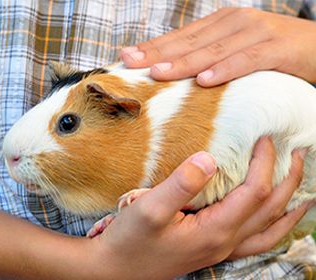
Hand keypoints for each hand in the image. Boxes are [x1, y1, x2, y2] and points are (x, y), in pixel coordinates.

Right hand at [87, 137, 311, 278]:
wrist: (117, 268)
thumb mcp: (149, 209)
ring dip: (289, 206)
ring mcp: (222, 249)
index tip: (265, 138)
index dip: (264, 162)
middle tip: (299, 153)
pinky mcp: (213, 248)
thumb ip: (181, 184)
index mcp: (214, 230)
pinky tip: (277, 219)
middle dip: (288, 179)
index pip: (254, 191)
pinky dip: (275, 227)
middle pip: (270, 209)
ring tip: (305, 189)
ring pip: (270, 229)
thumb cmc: (130, 240)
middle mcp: (225, 242)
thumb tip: (210, 159)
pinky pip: (257, 240)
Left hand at [121, 8, 315, 86]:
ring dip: (184, 63)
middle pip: (190, 42)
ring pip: (213, 50)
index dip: (153, 47)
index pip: (180, 38)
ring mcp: (255, 33)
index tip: (127, 57)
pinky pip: (247, 60)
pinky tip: (206, 81)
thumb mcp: (234, 51)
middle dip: (157, 54)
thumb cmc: (271, 53)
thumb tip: (178, 74)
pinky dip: (226, 70)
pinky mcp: (276, 48)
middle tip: (131, 63)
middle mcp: (234, 23)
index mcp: (221, 24)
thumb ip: (209, 58)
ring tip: (158, 74)